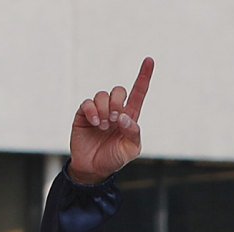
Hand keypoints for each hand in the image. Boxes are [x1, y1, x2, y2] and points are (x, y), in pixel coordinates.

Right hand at [67, 57, 152, 185]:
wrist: (93, 169)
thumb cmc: (114, 159)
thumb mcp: (131, 150)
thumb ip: (133, 133)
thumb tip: (124, 116)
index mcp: (129, 117)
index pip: (138, 92)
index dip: (144, 76)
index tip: (150, 60)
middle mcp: (114, 110)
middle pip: (119, 90)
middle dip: (118, 102)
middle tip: (114, 120)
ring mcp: (98, 111)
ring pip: (102, 95)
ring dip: (104, 109)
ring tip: (103, 126)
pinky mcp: (84, 114)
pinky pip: (88, 102)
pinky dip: (92, 110)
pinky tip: (95, 123)